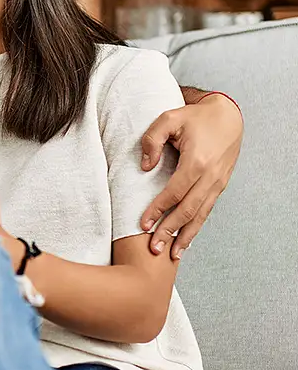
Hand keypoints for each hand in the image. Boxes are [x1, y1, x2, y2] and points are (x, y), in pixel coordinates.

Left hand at [140, 93, 242, 259]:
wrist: (227, 116)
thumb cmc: (195, 117)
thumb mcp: (169, 118)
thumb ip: (153, 140)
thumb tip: (145, 167)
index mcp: (197, 162)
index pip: (175, 192)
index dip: (158, 209)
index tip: (143, 224)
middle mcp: (211, 177)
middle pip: (188, 210)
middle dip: (170, 231)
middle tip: (154, 249)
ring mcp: (218, 183)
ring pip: (201, 215)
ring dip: (185, 236)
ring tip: (172, 254)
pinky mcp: (220, 186)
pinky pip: (207, 211)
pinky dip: (196, 227)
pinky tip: (186, 240)